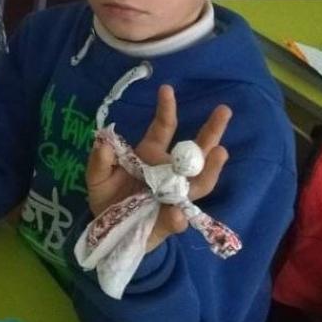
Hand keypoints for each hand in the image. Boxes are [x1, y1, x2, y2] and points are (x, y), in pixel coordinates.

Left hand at [86, 85, 231, 252]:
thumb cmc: (106, 198)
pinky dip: (177, 218)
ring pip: (199, 182)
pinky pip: (178, 220)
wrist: (107, 232)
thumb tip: (103, 142)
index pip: (163, 128)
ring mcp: (174, 196)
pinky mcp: (170, 222)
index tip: (167, 90)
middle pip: (196, 151)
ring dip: (210, 169)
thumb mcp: (96, 176)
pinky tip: (177, 214)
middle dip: (211, 131)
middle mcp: (168, 172)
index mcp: (150, 155)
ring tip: (220, 152)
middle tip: (224, 111)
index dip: (166, 110)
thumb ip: (99, 160)